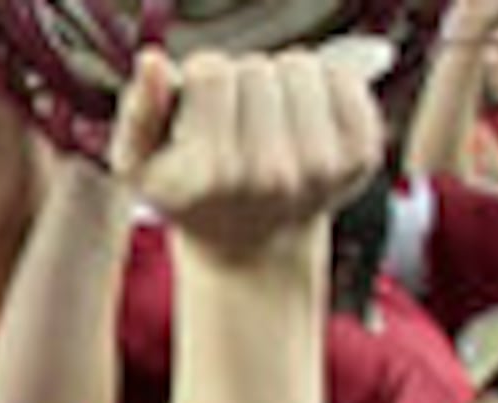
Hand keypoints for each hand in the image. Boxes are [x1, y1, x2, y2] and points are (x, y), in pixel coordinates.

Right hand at [110, 46, 386, 262]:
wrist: (252, 246)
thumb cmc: (191, 194)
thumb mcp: (141, 165)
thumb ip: (137, 111)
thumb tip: (152, 61)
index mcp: (210, 175)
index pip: (211, 71)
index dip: (200, 81)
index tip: (199, 111)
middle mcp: (269, 175)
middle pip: (256, 68)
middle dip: (242, 84)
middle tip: (236, 125)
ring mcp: (321, 167)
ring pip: (300, 66)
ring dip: (281, 83)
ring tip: (268, 120)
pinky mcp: (359, 155)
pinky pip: (344, 77)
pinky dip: (322, 86)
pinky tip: (303, 121)